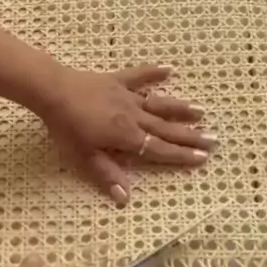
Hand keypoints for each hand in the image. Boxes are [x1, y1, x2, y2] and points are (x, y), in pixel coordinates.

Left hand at [37, 63, 217, 204]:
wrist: (52, 90)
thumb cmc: (65, 127)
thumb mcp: (83, 156)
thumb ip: (107, 174)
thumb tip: (126, 198)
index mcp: (126, 136)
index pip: (159, 149)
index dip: (182, 155)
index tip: (204, 157)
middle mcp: (133, 115)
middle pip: (166, 128)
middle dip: (190, 135)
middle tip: (214, 138)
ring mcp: (126, 96)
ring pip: (158, 104)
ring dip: (180, 108)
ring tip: (200, 111)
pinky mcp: (116, 80)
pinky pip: (139, 76)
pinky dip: (154, 72)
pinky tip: (169, 69)